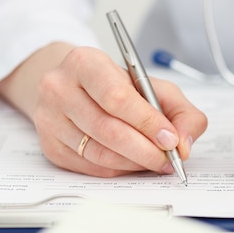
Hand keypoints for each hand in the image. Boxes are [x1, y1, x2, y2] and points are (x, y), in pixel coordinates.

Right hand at [0, 44, 206, 176]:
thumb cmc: (118, 86)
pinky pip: (91, 167)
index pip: (116, 97)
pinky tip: (134, 163)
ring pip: (99, 153)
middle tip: (169, 158)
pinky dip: (120, 170)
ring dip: (135, 163)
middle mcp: (59, 89)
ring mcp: (50, 119)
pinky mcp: (50, 146)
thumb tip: (183, 143)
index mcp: (85, 62)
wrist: (76, 87)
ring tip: (156, 162)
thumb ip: (181, 111)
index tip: (170, 139)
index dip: (147, 122)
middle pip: (107, 129)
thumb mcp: (155, 87)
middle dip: (146, 150)